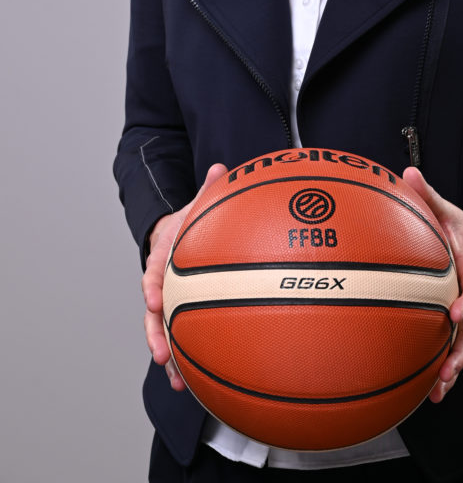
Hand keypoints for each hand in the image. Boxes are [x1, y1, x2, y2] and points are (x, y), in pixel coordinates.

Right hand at [141, 163, 227, 389]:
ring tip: (175, 380)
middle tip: (161, 354)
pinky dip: (183, 358)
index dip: (152, 285)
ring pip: (162, 331)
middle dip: (155, 334)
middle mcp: (161, 280)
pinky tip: (191, 384)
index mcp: (164, 253)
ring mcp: (168, 299)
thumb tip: (221, 168)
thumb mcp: (200, 203)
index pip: (153, 268)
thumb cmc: (193, 219)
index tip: (154, 300)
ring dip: (167, 354)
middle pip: (153, 310)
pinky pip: (179, 337)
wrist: (179, 231)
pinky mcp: (179, 313)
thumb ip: (210, 189)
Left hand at [402, 166, 462, 403]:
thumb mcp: (448, 210)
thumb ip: (429, 195)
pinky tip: (428, 392)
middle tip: (447, 370)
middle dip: (461, 352)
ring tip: (438, 390)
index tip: (457, 312)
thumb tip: (408, 173)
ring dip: (453, 368)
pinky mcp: (458, 325)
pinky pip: (453, 348)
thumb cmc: (462, 229)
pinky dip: (443, 369)